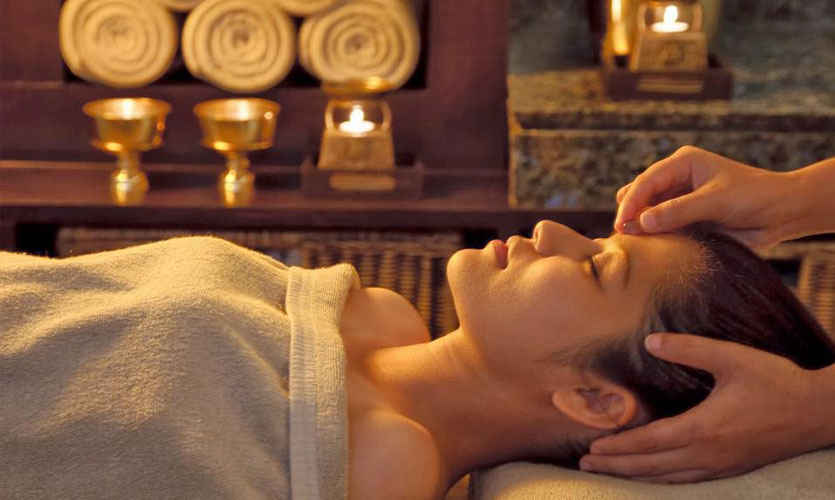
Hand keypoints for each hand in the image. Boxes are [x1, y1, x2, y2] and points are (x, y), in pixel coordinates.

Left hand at [579, 333, 834, 482]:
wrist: (819, 412)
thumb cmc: (776, 382)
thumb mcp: (732, 358)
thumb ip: (690, 348)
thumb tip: (651, 341)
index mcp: (702, 429)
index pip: (649, 443)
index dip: (618, 447)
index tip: (592, 448)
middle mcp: (708, 453)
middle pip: (651, 466)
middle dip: (616, 466)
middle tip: (586, 465)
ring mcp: (721, 465)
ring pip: (667, 478)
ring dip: (635, 475)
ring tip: (609, 472)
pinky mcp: (733, 468)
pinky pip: (688, 480)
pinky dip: (663, 480)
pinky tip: (654, 477)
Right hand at [614, 146, 793, 249]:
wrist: (783, 213)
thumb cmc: (754, 197)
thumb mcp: (715, 201)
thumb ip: (678, 211)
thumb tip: (641, 222)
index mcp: (683, 163)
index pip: (647, 181)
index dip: (632, 202)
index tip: (621, 223)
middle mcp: (678, 179)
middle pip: (642, 194)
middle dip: (631, 212)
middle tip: (623, 234)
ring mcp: (681, 200)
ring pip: (649, 212)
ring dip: (641, 226)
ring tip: (632, 242)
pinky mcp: (687, 219)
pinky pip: (662, 228)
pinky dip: (654, 236)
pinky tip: (648, 247)